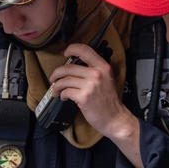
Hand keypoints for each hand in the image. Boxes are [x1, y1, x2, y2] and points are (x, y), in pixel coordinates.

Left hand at [50, 43, 141, 167]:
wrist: (115, 118)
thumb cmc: (108, 101)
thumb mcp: (106, 80)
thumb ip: (93, 70)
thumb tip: (73, 66)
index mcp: (103, 67)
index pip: (85, 50)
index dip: (72, 49)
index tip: (66, 53)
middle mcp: (97, 74)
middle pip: (69, 67)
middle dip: (57, 73)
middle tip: (53, 78)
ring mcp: (90, 86)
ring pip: (65, 80)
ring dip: (57, 86)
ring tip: (56, 91)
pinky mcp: (84, 97)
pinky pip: (66, 92)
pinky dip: (62, 94)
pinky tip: (64, 97)